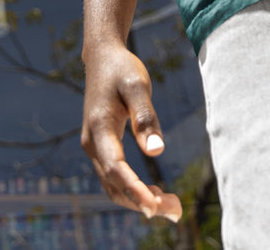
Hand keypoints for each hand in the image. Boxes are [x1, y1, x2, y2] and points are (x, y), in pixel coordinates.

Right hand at [81, 43, 181, 222]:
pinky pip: (114, 177)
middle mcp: (92, 143)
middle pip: (115, 185)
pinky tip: (155, 193)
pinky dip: (133, 190)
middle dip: (143, 203)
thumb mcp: (137, 86)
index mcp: (99, 128)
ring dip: (138, 200)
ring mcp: (94, 147)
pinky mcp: (101, 146)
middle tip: (176, 212)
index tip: (155, 208)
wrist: (102, 57)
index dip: (135, 190)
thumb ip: (145, 118)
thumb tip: (157, 152)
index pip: (117, 169)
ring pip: (113, 186)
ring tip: (171, 207)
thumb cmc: (122, 69)